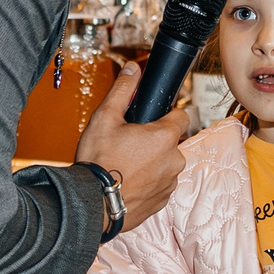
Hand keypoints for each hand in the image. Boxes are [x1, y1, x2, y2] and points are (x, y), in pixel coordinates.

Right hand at [74, 59, 191, 232]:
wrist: (91, 204)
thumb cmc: (98, 162)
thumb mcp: (105, 118)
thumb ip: (123, 90)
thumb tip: (133, 69)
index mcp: (165, 136)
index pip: (182, 115)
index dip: (166, 115)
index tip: (150, 121)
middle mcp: (174, 160)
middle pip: (171, 142)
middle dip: (154, 141)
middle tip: (128, 145)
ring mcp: (169, 183)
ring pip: (166, 164)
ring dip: (151, 163)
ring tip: (124, 166)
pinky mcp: (162, 201)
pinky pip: (159, 185)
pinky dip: (147, 183)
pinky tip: (127, 182)